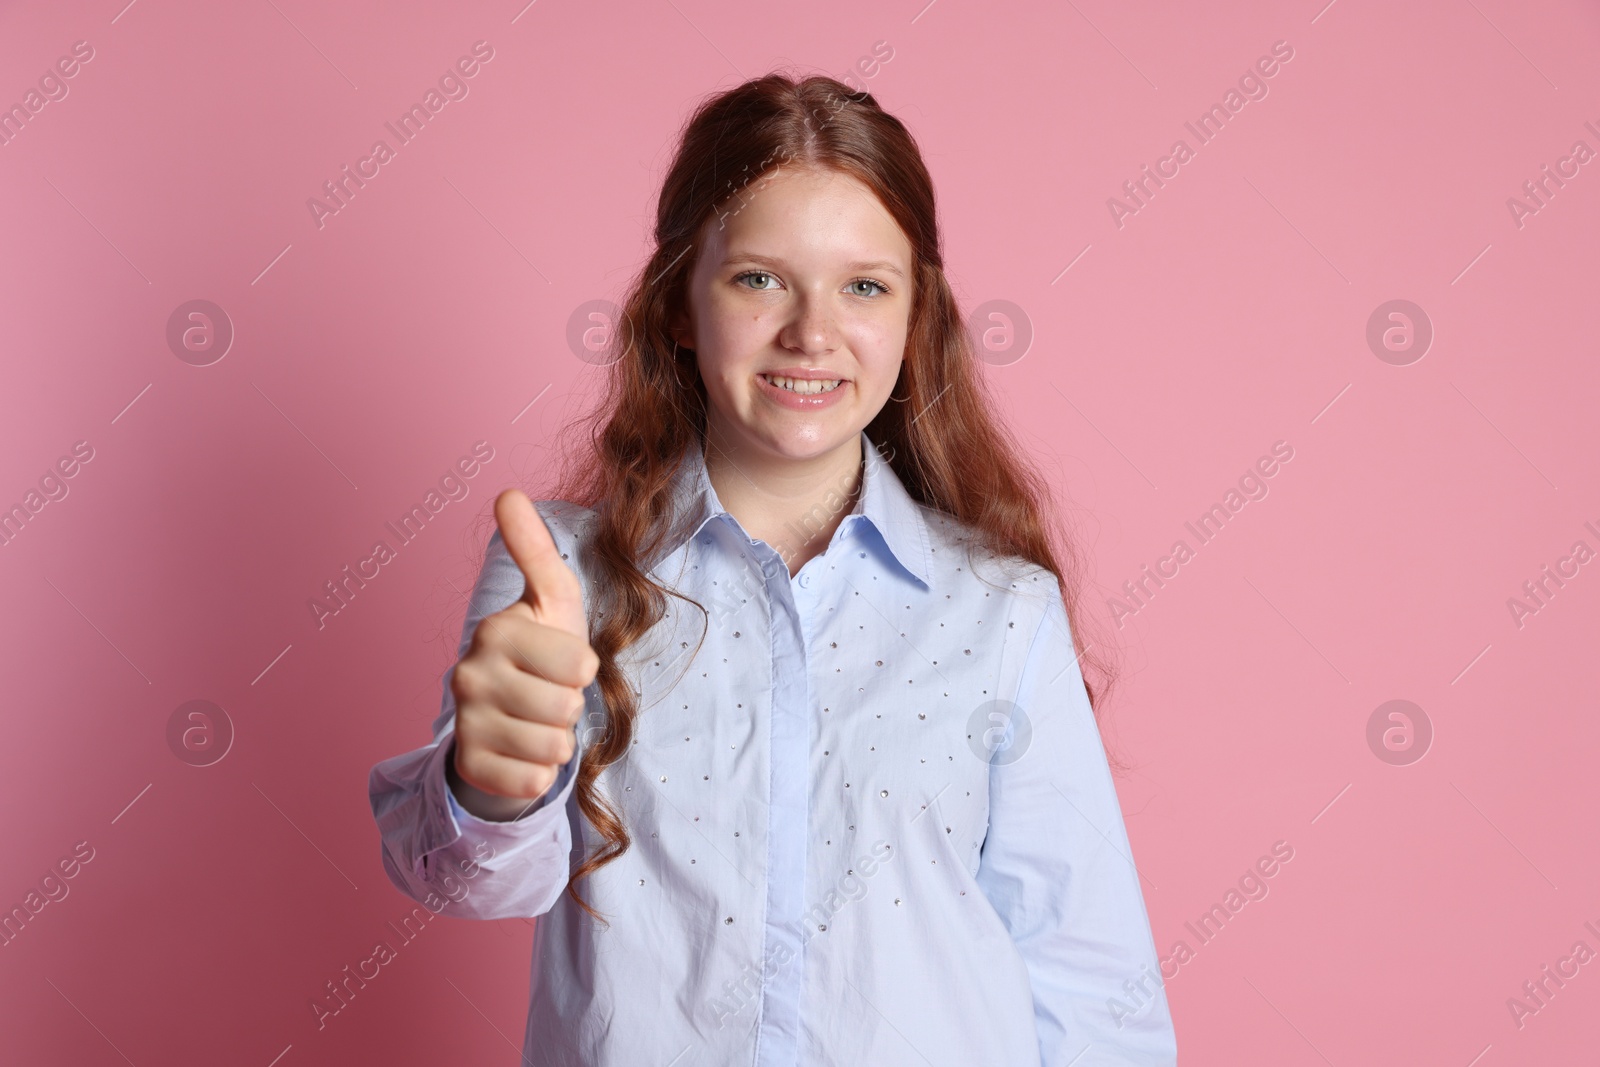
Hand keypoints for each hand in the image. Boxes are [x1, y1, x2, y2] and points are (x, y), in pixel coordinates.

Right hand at [448, 489, 597, 818]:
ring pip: (552, 748)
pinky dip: (540, 772)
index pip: (580, 664)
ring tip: (538, 722)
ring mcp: (464, 721)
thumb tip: (508, 493)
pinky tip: (523, 752)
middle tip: (550, 696)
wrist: (505, 715)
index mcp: (496, 629)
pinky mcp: (468, 766)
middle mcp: (468, 672)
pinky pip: (532, 781)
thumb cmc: (542, 651)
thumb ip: (535, 550)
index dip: (584, 669)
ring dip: (558, 740)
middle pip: (567, 707)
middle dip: (572, 707)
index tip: (563, 662)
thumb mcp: (551, 600)